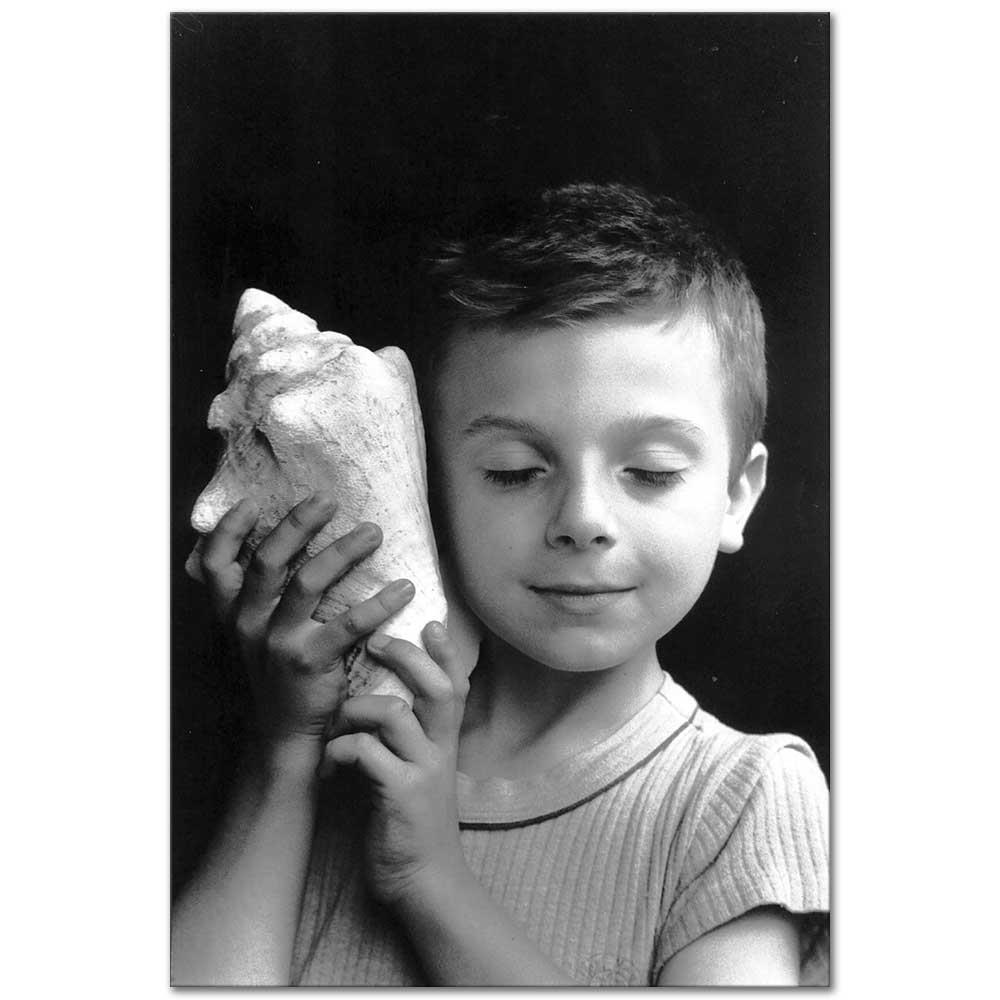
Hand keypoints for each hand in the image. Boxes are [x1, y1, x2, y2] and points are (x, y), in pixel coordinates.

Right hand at [189, 492, 416, 754]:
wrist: (285, 735)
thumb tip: (274, 545)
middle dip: (298, 524)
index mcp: (233, 613)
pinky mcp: (310, 662)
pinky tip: (404, 588)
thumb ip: (257, 598)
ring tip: (373, 533)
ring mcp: (278, 643)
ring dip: (343, 551)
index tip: (251, 503)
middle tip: (327, 500)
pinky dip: (379, 602)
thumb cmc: (278, 675)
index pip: (216, 564)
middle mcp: (249, 624)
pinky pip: (349, 624)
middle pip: (268, 560)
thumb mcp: (254, 636)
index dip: (228, 530)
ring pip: (307, 582)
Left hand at [319, 621, 469, 906]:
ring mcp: (423, 771)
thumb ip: (408, 739)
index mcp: (443, 742)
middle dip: (408, 657)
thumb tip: (378, 702)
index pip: (456, 685)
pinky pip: (367, 752)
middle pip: (437, 688)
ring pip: (396, 713)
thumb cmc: (411, 823)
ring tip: (339, 718)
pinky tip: (332, 762)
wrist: (424, 882)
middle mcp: (440, 750)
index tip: (431, 620)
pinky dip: (342, 748)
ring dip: (359, 708)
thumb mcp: (419, 772)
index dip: (446, 652)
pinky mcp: (400, 795)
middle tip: (378, 641)